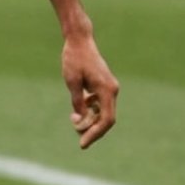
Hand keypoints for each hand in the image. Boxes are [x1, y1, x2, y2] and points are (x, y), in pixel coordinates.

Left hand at [62, 33, 118, 148]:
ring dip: (91, 121)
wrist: (79, 41)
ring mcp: (109, 88)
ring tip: (73, 121)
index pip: (106, 119)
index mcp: (107, 89)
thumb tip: (79, 121)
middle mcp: (112, 90)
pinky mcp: (103, 87)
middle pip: (106, 119)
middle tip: (79, 141)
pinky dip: (90, 112)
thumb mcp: (72, 82)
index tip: (82, 144)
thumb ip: (77, 102)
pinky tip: (78, 111)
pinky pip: (100, 105)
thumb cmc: (74, 59)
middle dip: (93, 131)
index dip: (95, 134)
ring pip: (103, 113)